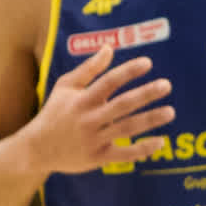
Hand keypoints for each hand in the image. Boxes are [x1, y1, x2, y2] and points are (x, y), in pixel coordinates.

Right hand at [26, 45, 174, 174]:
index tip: (148, 63)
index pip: (108, 82)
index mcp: (82, 100)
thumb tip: (109, 47)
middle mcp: (88, 119)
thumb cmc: (54, 113)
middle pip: (121, 105)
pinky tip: (161, 141)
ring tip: (171, 111)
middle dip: (145, 94)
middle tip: (166, 85)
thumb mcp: (65, 87)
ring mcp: (93, 140)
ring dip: (149, 120)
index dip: (128, 71)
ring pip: (126, 129)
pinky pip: (123, 154)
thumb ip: (89, 68)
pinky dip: (142, 149)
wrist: (35, 149)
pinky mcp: (97, 158)